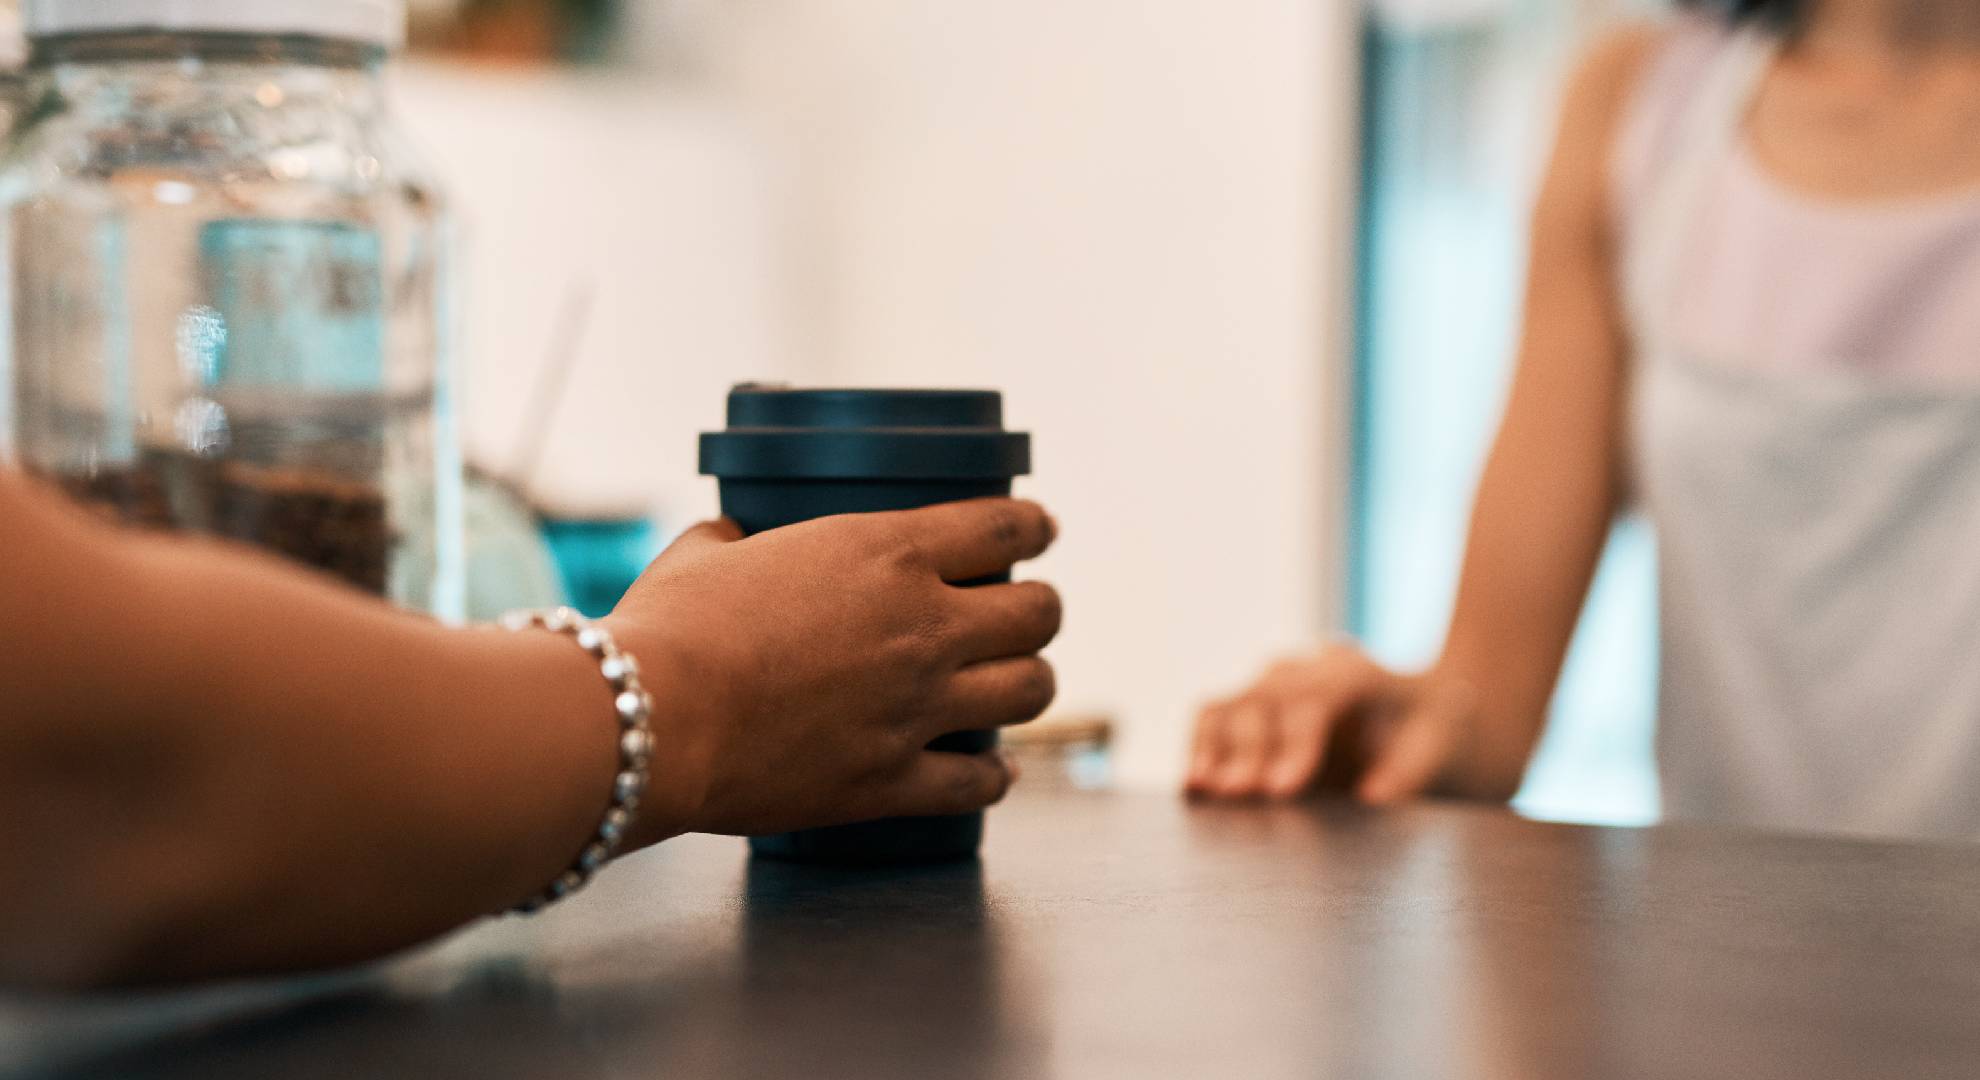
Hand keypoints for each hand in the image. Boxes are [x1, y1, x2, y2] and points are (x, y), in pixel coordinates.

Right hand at [609, 498, 1061, 839]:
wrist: (652, 719)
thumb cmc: (670, 626)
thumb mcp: (705, 552)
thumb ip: (735, 538)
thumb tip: (731, 539)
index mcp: (887, 552)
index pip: (1004, 526)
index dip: (1036, 527)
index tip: (1042, 530)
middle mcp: (923, 626)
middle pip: (1039, 612)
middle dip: (1038, 610)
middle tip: (1023, 614)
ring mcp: (917, 707)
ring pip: (1033, 690)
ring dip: (1031, 682)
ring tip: (1017, 682)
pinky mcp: (893, 781)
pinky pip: (979, 782)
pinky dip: (995, 778)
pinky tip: (995, 772)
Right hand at [1184, 644, 1477, 804]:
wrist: (1415, 715)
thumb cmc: (1432, 730)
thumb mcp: (1443, 742)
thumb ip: (1413, 765)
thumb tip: (1371, 793)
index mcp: (1356, 670)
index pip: (1318, 693)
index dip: (1295, 738)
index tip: (1283, 787)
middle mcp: (1305, 669)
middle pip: (1266, 696)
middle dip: (1251, 746)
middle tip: (1240, 792)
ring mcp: (1273, 687)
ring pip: (1232, 701)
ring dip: (1215, 745)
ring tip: (1205, 787)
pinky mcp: (1251, 710)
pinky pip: (1212, 716)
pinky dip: (1198, 745)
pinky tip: (1191, 783)